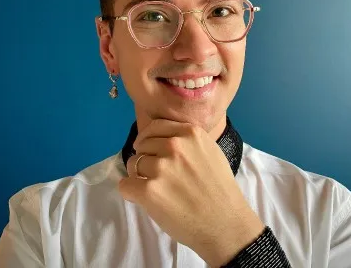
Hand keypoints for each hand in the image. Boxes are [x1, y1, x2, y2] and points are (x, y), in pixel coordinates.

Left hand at [118, 119, 264, 266]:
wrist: (225, 223)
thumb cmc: (220, 189)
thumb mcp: (210, 151)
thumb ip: (188, 140)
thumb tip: (163, 139)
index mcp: (190, 133)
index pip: (155, 126)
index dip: (149, 138)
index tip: (149, 149)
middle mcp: (174, 146)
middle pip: (142, 144)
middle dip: (145, 157)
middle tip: (156, 173)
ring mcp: (161, 167)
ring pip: (132, 163)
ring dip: (138, 175)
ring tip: (154, 187)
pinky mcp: (149, 191)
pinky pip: (125, 185)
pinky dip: (130, 192)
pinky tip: (143, 198)